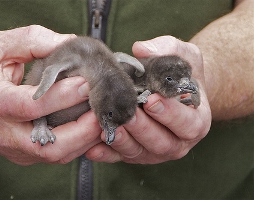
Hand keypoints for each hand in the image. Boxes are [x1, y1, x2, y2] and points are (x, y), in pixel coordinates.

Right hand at [0, 25, 101, 164]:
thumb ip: (32, 41)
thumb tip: (68, 42)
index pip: (33, 106)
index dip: (63, 97)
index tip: (87, 84)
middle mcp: (5, 133)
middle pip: (51, 146)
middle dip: (84, 131)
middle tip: (103, 111)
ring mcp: (16, 148)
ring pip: (57, 156)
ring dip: (85, 140)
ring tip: (101, 119)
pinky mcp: (24, 154)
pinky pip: (56, 155)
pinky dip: (77, 143)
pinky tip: (88, 127)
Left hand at [86, 36, 210, 163]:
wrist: (171, 91)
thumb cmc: (179, 74)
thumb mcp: (182, 56)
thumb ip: (168, 50)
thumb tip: (141, 49)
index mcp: (195, 121)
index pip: (187, 123)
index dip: (170, 114)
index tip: (152, 100)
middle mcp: (177, 141)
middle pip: (161, 142)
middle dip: (143, 128)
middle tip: (127, 114)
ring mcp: (155, 150)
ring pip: (140, 152)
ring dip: (124, 142)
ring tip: (108, 127)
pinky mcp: (136, 152)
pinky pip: (121, 156)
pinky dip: (107, 154)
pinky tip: (92, 148)